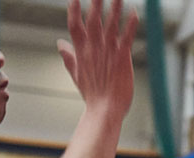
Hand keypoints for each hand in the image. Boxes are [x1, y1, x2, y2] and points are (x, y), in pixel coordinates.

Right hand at [57, 0, 138, 115]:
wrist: (104, 111)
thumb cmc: (93, 95)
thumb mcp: (76, 73)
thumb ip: (69, 57)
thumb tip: (59, 43)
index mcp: (82, 52)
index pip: (74, 26)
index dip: (74, 10)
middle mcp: (94, 49)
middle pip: (92, 20)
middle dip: (94, 2)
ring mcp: (108, 53)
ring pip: (110, 24)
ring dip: (114, 8)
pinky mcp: (122, 58)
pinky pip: (126, 38)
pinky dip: (130, 25)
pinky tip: (134, 12)